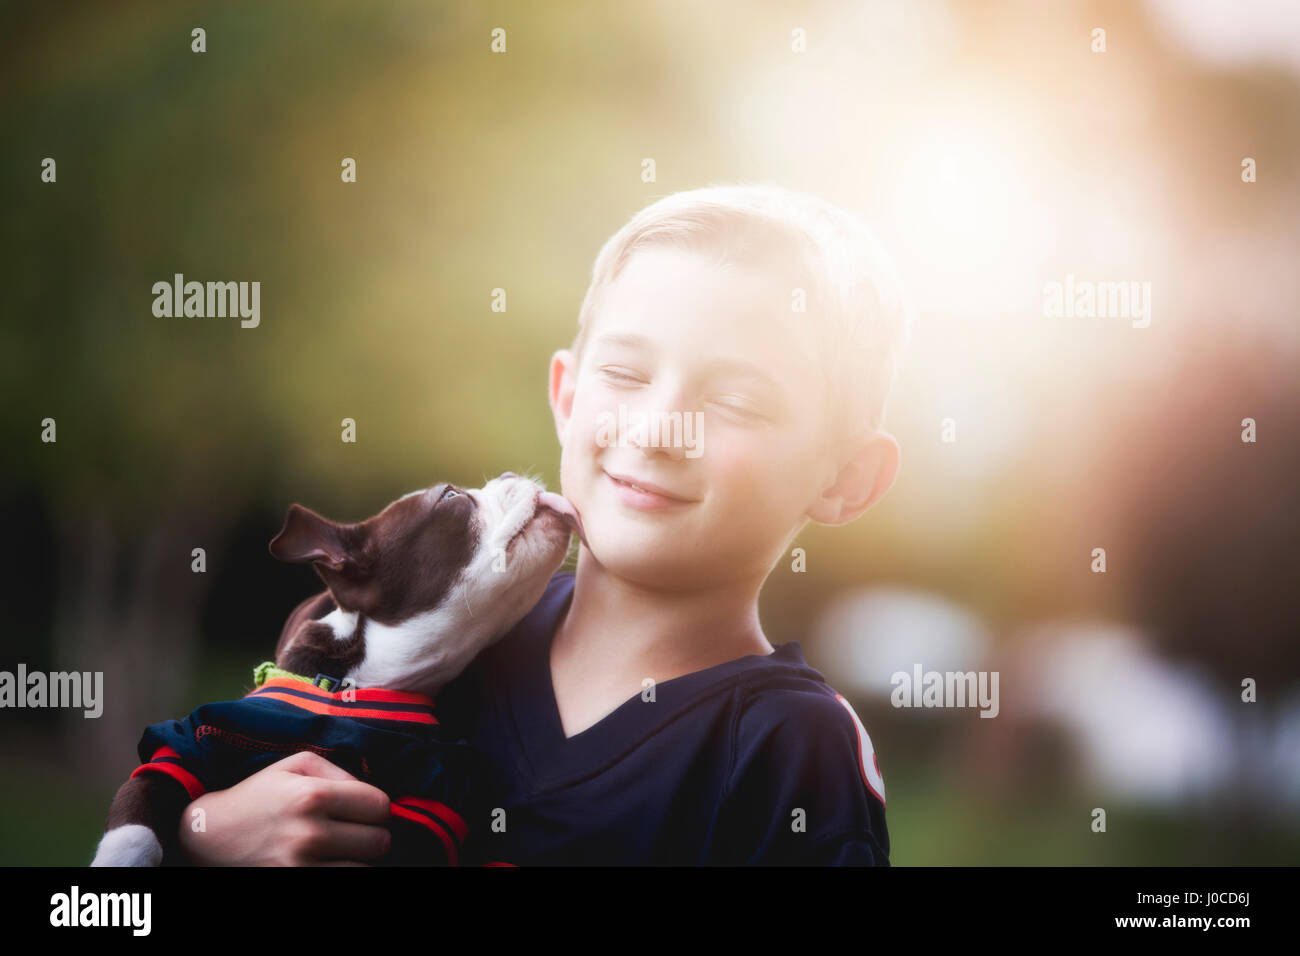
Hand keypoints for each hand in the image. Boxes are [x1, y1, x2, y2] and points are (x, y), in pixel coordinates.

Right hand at [176, 751, 391, 865]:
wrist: (208, 837)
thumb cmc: (258, 795)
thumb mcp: (295, 766)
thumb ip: (341, 772)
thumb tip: (371, 792)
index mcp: (312, 796)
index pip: (380, 806)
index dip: (376, 807)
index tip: (362, 810)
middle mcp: (309, 834)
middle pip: (380, 841)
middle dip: (371, 834)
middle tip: (353, 832)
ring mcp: (300, 868)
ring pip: (365, 869)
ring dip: (356, 858)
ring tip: (338, 849)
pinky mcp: (294, 884)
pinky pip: (342, 882)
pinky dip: (340, 871)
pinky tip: (326, 862)